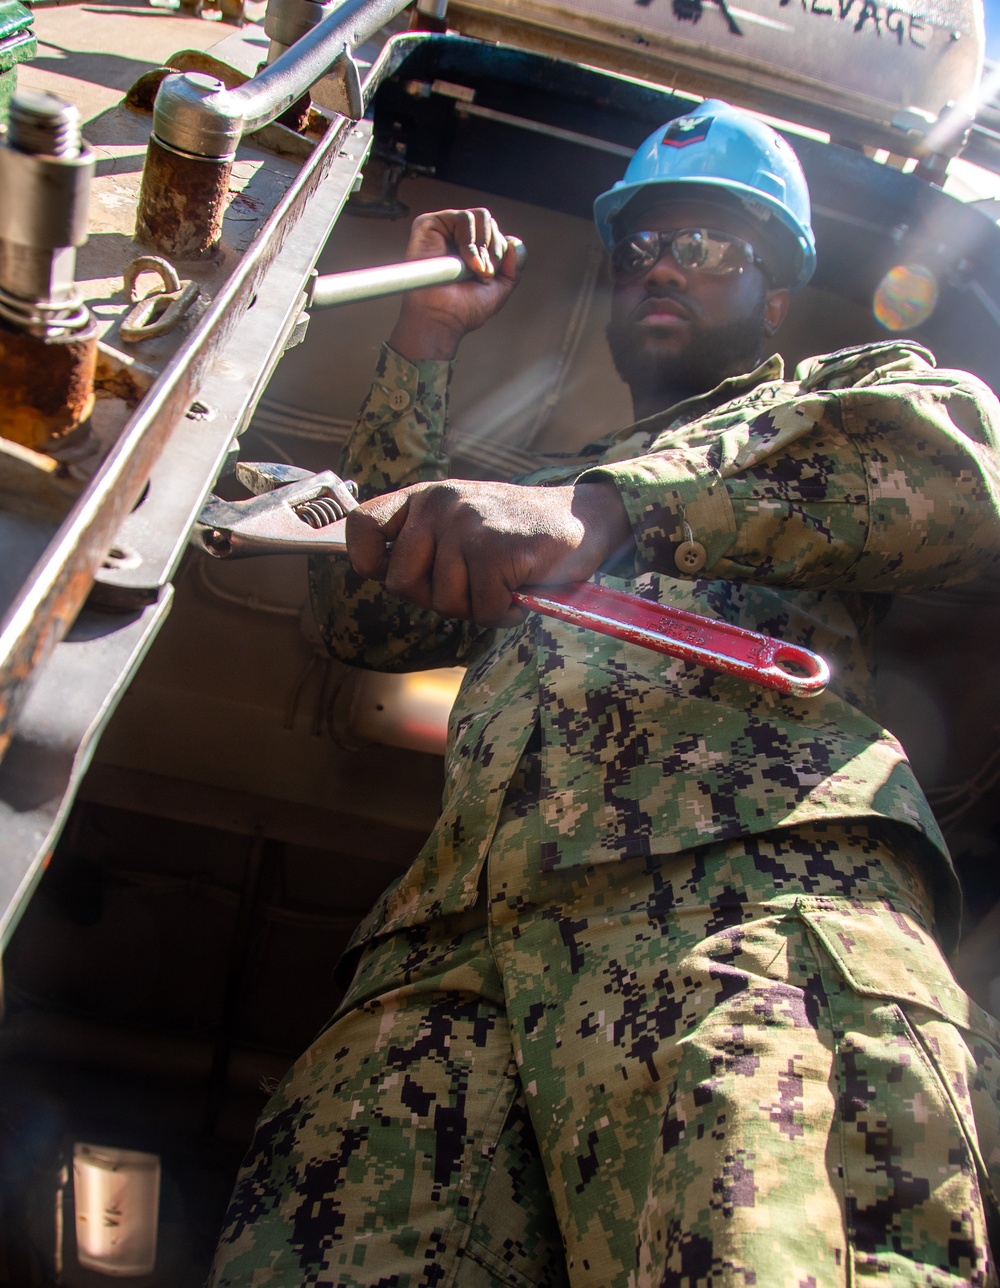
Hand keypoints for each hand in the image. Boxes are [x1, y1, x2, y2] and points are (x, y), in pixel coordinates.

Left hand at [346, 479, 632, 626]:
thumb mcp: (460, 524)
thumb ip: (423, 543)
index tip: (397, 574)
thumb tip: (382, 575)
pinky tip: (518, 592)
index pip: (362, 526)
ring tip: (501, 584)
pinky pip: (481, 611)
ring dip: (475, 607)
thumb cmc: (516, 534)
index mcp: (425, 497)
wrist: (584, 519)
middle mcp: (439, 504)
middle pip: (399, 583)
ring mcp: (467, 525)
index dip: (369, 562)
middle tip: (471, 587)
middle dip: (434, 599)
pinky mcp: (496, 550)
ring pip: (443, 602)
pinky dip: (502, 614)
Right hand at [389, 208, 522, 361]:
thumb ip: (513, 267)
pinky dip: (470, 240)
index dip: (499, 254)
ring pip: (481, 217)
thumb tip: (515, 242)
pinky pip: (465, 217)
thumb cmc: (463, 309)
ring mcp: (444, 228)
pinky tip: (463, 259)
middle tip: (481, 274)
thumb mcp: (499, 289)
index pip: (497, 234)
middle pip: (491, 222)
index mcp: (471, 249)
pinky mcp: (429, 224)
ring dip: (483, 247)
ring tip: (472, 267)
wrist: (442, 318)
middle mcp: (457, 236)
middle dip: (493, 252)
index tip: (487, 277)